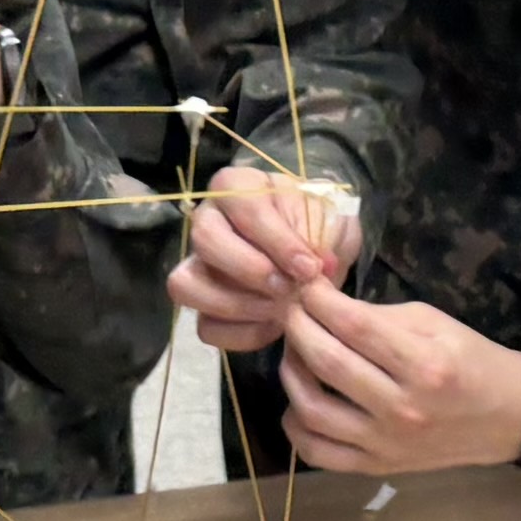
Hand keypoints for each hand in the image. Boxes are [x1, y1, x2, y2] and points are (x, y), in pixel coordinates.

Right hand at [175, 161, 366, 352]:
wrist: (316, 257)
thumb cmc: (318, 227)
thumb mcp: (332, 222)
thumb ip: (328, 236)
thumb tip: (317, 266)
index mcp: (238, 186)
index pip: (246, 207)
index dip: (278, 241)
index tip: (310, 267)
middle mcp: (208, 220)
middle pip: (204, 239)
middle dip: (250, 270)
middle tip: (288, 288)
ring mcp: (198, 263)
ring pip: (187, 285)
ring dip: (237, 305)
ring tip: (280, 310)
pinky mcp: (205, 304)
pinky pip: (205, 326)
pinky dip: (241, 333)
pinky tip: (274, 326)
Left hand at [278, 286, 520, 476]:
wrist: (507, 418)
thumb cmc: (472, 360)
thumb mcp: (434, 324)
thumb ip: (378, 315)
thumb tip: (325, 304)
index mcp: (424, 364)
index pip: (354, 325)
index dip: (319, 300)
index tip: (306, 285)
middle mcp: (402, 408)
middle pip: (327, 362)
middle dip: (298, 326)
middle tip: (292, 310)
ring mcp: (386, 443)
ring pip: (312, 409)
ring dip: (289, 372)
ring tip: (294, 351)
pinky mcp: (376, 467)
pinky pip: (317, 451)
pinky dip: (296, 425)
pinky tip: (299, 401)